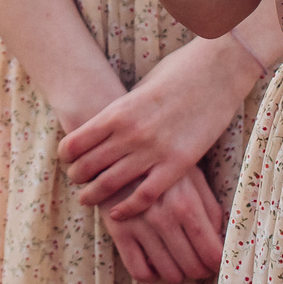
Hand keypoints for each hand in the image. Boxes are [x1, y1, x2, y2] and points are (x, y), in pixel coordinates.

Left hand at [59, 37, 252, 217]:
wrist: (217, 70)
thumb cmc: (178, 72)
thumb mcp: (139, 88)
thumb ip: (122, 111)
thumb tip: (106, 129)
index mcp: (117, 111)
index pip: (76, 142)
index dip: (66, 155)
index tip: (66, 160)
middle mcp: (130, 133)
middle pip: (89, 165)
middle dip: (76, 176)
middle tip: (75, 180)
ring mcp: (154, 150)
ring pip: (111, 184)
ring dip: (93, 194)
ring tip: (87, 199)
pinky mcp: (178, 164)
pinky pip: (145, 195)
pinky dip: (127, 208)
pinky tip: (118, 213)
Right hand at [101, 169, 223, 283]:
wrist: (115, 151)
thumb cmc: (160, 164)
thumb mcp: (192, 176)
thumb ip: (210, 207)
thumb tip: (219, 239)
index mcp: (186, 202)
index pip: (211, 250)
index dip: (217, 263)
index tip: (215, 262)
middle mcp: (164, 217)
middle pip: (192, 266)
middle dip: (200, 270)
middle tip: (198, 263)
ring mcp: (139, 226)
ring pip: (169, 273)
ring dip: (178, 273)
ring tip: (177, 261)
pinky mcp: (118, 231)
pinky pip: (138, 271)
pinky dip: (150, 274)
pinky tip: (153, 261)